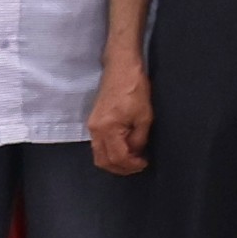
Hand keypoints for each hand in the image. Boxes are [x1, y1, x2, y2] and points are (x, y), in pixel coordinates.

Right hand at [86, 58, 153, 175]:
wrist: (121, 69)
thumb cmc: (135, 89)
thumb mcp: (144, 116)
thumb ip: (139, 139)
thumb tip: (136, 152)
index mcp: (107, 129)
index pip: (117, 158)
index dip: (131, 165)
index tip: (144, 163)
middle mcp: (95, 130)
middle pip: (103, 161)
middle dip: (121, 168)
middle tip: (137, 166)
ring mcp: (92, 126)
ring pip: (99, 154)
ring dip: (115, 161)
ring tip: (132, 159)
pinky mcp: (94, 121)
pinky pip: (98, 144)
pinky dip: (110, 151)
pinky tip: (124, 148)